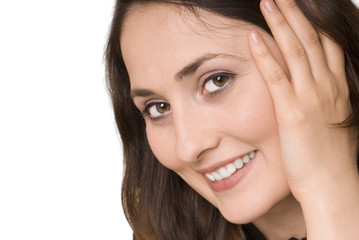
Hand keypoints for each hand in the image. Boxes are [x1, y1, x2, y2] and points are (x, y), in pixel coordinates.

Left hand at [248, 0, 356, 201]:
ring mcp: (311, 97)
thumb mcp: (333, 121)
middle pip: (311, 40)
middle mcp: (326, 86)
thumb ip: (325, 100)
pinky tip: (253, 37)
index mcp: (336, 87)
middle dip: (296, 13)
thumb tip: (317, 91)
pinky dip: (265, 56)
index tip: (304, 4)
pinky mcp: (292, 113)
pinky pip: (277, 77)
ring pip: (296, 51)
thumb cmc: (330, 157)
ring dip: (282, 24)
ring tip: (268, 2)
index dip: (315, 22)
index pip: (326, 44)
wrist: (333, 184)